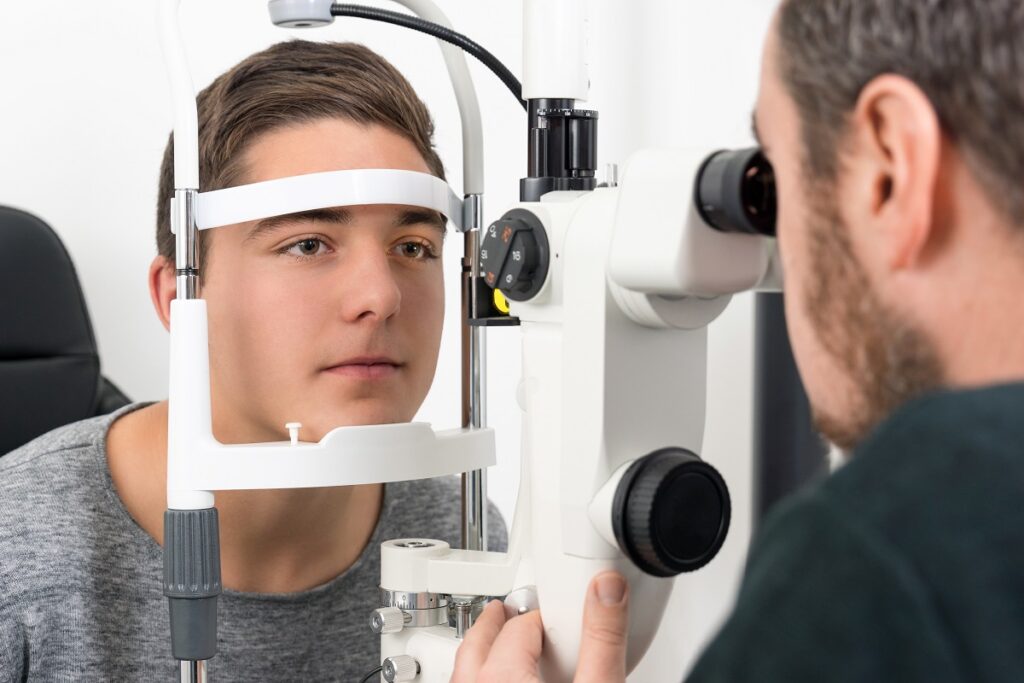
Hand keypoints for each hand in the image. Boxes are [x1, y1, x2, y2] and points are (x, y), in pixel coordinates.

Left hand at [451, 571, 629, 682]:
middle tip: (508, 609)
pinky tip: (494, 681)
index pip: (520, 626)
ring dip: (480, 653)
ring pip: (463, 672)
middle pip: (478, 644)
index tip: (557, 617)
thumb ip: (603, 640)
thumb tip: (608, 588)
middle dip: (496, 623)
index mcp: (501, 678)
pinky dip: (476, 679)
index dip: (543, 616)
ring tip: (496, 643)